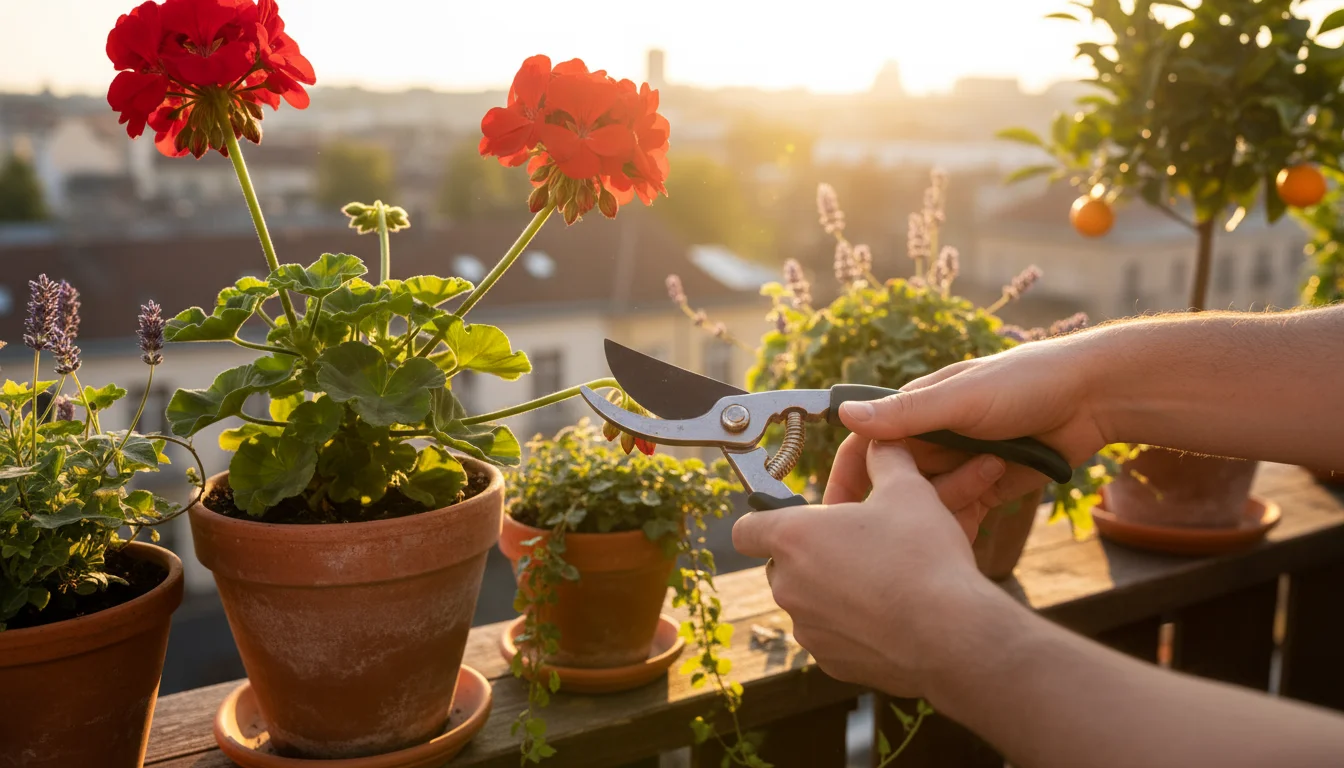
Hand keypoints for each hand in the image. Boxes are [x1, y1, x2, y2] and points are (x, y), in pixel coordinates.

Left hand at [733, 440, 1011, 696]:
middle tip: (851, 546)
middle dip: (808, 555)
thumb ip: (886, 459)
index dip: (764, 521)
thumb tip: (882, 442)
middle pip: (780, 565)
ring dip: (830, 590)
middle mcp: (788, 586)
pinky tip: (887, 615)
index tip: (792, 519)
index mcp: (793, 538)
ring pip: (806, 601)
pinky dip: (849, 626)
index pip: (746, 529)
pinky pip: (829, 635)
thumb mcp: (909, 490)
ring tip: (876, 581)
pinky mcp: (829, 661)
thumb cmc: (924, 559)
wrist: (952, 634)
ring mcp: (806, 628)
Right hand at [839, 335, 1109, 503]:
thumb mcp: (963, 398)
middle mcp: (932, 437)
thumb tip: (843, 415)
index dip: (848, 480)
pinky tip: (986, 513)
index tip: (838, 515)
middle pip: (897, 483)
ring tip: (993, 472)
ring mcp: (960, 464)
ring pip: (929, 503)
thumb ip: (906, 413)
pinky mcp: (988, 487)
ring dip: (950, 502)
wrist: (1095, 396)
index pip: (866, 448)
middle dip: (906, 501)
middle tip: (926, 511)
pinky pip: (962, 514)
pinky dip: (966, 520)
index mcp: (916, 409)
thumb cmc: (1026, 382)